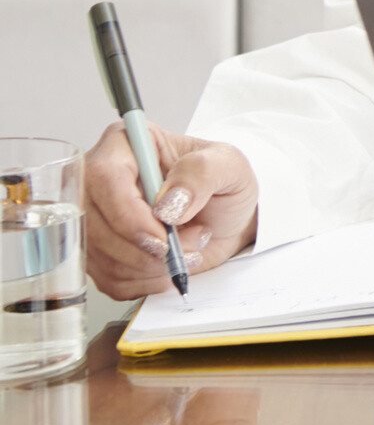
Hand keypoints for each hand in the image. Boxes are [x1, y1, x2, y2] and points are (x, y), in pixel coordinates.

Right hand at [84, 121, 258, 298]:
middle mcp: (100, 179)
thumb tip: (167, 202)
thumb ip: (202, 173)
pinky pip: (107, 277)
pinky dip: (144, 280)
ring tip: (188, 248)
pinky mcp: (98, 251)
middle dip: (145, 248)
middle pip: (94, 224)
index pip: (105, 179)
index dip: (129, 216)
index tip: (162, 237)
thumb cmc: (222, 183)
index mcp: (126, 144)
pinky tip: (169, 265)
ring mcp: (94, 218)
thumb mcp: (229, 165)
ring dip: (150, 265)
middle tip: (190, 243)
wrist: (225, 218)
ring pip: (99, 256)